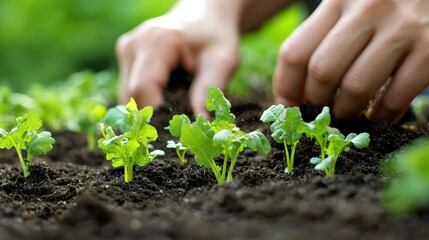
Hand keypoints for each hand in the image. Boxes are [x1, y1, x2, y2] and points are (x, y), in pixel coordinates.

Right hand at [116, 0, 240, 116]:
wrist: (204, 17)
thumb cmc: (215, 38)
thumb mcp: (223, 61)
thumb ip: (209, 90)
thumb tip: (200, 123)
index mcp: (158, 41)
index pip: (142, 89)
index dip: (155, 115)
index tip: (177, 129)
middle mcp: (134, 44)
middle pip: (132, 97)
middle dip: (153, 116)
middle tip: (179, 123)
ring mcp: (126, 49)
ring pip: (127, 97)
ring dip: (149, 109)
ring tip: (175, 104)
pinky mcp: (125, 57)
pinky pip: (129, 90)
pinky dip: (146, 100)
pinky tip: (165, 96)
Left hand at [274, 0, 428, 122]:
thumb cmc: (383, 4)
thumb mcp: (348, 7)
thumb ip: (323, 39)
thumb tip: (297, 94)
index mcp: (337, 0)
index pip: (295, 53)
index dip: (285, 88)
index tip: (287, 108)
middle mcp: (366, 10)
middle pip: (322, 72)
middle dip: (317, 103)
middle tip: (322, 112)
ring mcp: (401, 27)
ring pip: (355, 87)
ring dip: (348, 112)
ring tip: (348, 115)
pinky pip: (395, 96)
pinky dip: (383, 116)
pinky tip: (379, 116)